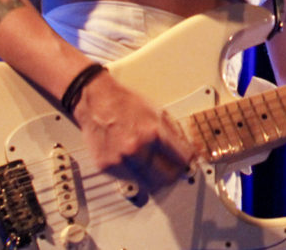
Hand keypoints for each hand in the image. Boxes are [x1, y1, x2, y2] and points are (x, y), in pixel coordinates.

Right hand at [71, 70, 196, 188]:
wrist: (97, 101)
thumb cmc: (126, 104)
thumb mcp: (157, 112)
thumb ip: (173, 135)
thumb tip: (187, 153)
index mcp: (153, 133)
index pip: (181, 159)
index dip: (187, 161)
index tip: (188, 162)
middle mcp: (136, 149)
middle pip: (166, 178)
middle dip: (174, 174)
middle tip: (174, 169)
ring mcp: (120, 160)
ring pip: (148, 185)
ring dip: (154, 178)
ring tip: (154, 166)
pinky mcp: (106, 167)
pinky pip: (129, 180)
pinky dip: (135, 175)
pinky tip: (135, 163)